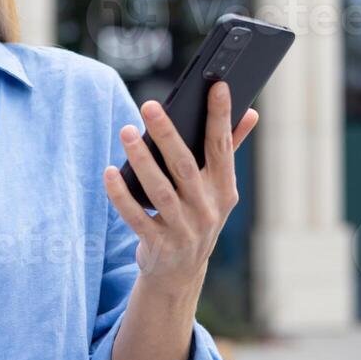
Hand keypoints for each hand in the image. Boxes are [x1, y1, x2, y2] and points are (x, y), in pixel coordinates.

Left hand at [102, 82, 258, 298]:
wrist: (180, 274)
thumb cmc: (197, 217)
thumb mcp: (218, 190)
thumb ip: (229, 149)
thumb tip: (250, 112)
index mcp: (224, 190)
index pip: (222, 147)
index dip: (221, 116)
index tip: (217, 86)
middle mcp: (207, 209)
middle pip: (185, 166)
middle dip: (168, 134)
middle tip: (149, 105)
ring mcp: (183, 229)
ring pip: (160, 190)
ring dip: (141, 159)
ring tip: (125, 132)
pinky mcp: (158, 244)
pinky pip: (136, 216)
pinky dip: (121, 194)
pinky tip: (110, 172)